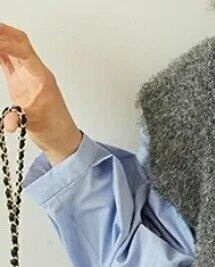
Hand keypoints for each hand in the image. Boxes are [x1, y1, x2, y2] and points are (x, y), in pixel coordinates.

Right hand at [0, 22, 81, 162]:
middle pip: (20, 41)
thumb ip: (19, 120)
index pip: (24, 52)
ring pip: (13, 47)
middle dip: (3, 31)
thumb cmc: (54, 130)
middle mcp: (36, 72)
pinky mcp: (20, 81)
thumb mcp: (35, 124)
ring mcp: (27, 75)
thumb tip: (8, 124)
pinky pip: (8, 59)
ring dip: (0, 38)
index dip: (7, 43)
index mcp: (42, 78)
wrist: (61, 139)